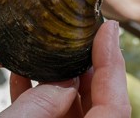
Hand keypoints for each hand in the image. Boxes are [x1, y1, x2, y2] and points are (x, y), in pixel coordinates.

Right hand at [0, 21, 130, 117]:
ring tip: (52, 53)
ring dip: (59, 77)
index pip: (115, 105)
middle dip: (88, 66)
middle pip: (97, 102)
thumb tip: (68, 79)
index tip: (108, 29)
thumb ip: (47, 104)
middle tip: (80, 39)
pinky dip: (38, 92)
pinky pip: (48, 111)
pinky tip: (24, 75)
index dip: (112, 61)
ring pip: (71, 104)